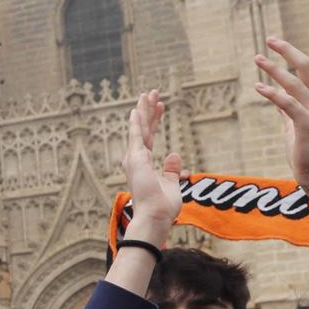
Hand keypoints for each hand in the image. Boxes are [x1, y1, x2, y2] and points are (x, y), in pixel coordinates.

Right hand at [121, 91, 181, 241]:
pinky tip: (137, 109)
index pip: (150, 136)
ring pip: (140, 128)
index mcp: (144, 164)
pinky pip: (136, 136)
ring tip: (148, 93)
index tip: (161, 106)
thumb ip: (171, 169)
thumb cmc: (162, 205)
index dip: (155, 120)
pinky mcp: (135, 158)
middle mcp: (136, 159)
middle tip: (153, 93)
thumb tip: (174, 154)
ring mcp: (134, 158)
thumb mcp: (172, 183)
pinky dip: (136, 122)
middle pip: (144, 129)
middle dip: (149, 110)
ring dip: (144, 110)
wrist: (155, 215)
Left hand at [255, 28, 308, 188]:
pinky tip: (258, 87)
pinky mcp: (306, 125)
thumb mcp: (296, 126)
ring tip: (257, 58)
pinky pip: (288, 104)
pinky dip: (273, 93)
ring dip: (274, 69)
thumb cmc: (308, 152)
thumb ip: (288, 110)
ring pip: (295, 82)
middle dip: (289, 50)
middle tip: (270, 38)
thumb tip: (275, 96)